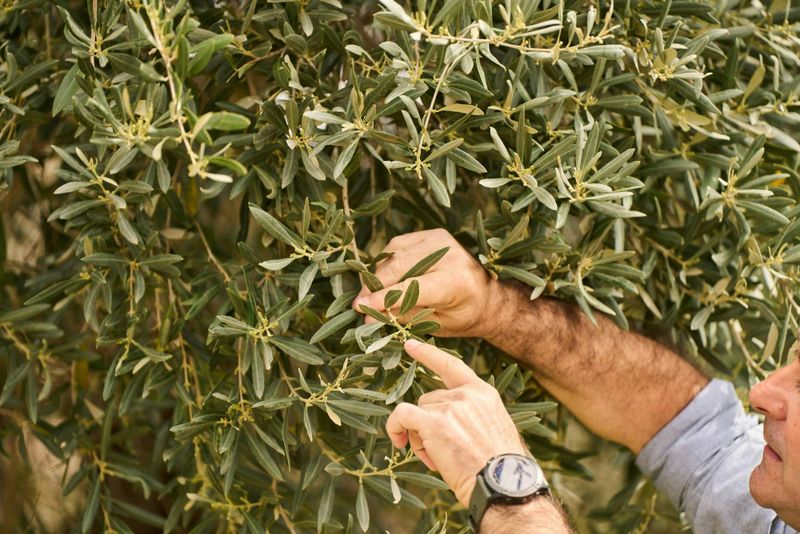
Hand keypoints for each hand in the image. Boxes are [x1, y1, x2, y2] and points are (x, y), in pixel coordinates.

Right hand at [353, 229, 503, 337]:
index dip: (382, 299)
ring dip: (378, 274)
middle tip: (359, 305)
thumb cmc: (464, 315)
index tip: (360, 309)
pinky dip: (387, 261)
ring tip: (370, 293)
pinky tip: (384, 277)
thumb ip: (404, 316)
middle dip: (375, 286)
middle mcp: (447, 254)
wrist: (488, 296)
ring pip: (394, 254)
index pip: (409, 288)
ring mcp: (439, 240)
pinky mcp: (432, 234)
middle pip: (397, 267)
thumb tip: (369, 316)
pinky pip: (398, 245)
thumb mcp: (437, 324)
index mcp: (454, 281)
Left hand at [385, 339, 527, 505]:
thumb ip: (471, 416)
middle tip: (442, 452)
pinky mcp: (432, 422)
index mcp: (483, 394)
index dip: (428, 354)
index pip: (452, 366)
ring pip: (417, 412)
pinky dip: (395, 427)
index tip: (410, 345)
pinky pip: (402, 416)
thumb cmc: (499, 469)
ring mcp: (449, 406)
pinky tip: (399, 443)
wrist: (502, 484)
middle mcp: (466, 395)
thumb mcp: (493, 429)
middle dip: (428, 424)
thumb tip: (444, 424)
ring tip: (438, 459)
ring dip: (420, 436)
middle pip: (429, 399)